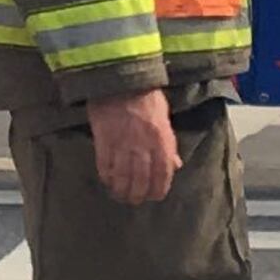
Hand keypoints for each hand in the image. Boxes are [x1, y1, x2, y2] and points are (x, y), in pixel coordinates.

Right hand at [86, 87, 179, 203]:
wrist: (122, 79)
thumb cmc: (147, 96)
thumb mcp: (165, 119)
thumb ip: (169, 144)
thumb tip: (174, 164)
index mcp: (162, 141)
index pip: (163, 175)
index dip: (158, 190)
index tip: (154, 196)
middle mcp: (144, 148)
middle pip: (142, 181)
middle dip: (138, 194)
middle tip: (134, 199)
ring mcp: (123, 146)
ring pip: (123, 178)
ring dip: (121, 190)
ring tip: (120, 195)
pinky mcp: (104, 142)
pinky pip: (105, 166)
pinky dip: (107, 176)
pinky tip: (108, 180)